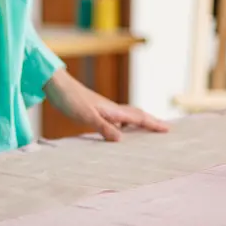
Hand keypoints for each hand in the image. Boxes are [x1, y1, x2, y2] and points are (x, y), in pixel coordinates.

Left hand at [44, 69, 168, 140]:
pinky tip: (118, 131)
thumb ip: (103, 127)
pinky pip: (114, 120)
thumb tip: (121, 139)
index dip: (153, 124)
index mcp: (113, 110)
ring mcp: (103, 109)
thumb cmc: (70, 99)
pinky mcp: (94, 111)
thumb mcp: (87, 116)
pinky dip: (122, 125)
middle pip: (136, 115)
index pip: (139, 118)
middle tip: (164, 129)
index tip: (168, 129)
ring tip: (146, 132)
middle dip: (151, 122)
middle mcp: (112, 109)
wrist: (56, 86)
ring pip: (126, 117)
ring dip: (138, 123)